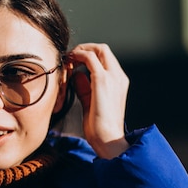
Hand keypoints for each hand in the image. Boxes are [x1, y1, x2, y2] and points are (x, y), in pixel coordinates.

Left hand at [68, 43, 129, 158]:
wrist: (108, 139)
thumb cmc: (99, 126)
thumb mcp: (90, 102)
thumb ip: (84, 87)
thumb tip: (76, 75)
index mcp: (118, 81)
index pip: (105, 57)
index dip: (89, 54)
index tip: (74, 61)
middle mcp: (118, 76)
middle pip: (103, 49)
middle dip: (84, 48)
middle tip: (70, 57)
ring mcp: (112, 77)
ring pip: (98, 49)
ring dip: (80, 51)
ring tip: (68, 59)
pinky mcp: (102, 80)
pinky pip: (89, 58)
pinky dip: (78, 56)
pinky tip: (69, 64)